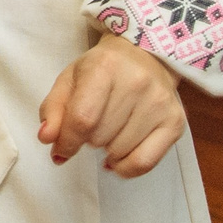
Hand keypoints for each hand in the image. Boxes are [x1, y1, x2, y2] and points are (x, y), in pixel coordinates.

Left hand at [37, 32, 187, 177]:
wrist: (145, 55)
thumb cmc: (102, 69)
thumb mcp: (70, 79)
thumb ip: (53, 109)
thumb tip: (47, 138)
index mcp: (105, 67)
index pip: (83, 119)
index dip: (67, 141)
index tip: (61, 148)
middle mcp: (137, 83)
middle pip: (100, 137)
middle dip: (87, 139)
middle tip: (91, 125)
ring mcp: (159, 104)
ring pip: (119, 151)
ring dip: (106, 149)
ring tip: (108, 131)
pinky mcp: (175, 122)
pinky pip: (145, 162)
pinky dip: (125, 167)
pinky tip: (117, 158)